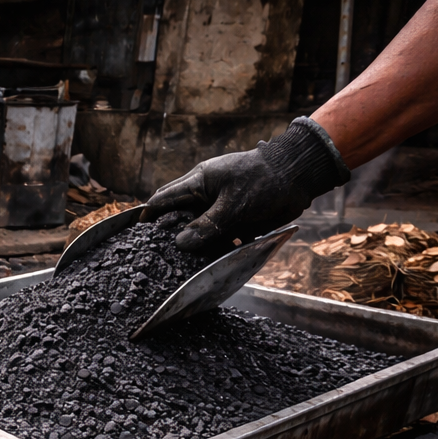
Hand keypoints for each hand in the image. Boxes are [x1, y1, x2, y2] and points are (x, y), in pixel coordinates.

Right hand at [147, 117, 349, 251]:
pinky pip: (218, 235)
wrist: (299, 176)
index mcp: (199, 182)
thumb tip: (181, 243)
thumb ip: (207, 225)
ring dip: (193, 243)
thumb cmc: (265, 181)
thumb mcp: (233, 205)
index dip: (150, 214)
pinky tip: (211, 260)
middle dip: (168, 232)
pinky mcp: (235, 217)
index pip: (164, 198)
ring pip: (198, 227)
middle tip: (156, 251)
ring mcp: (220, 206)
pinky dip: (215, 247)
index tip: (138, 231)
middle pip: (178, 214)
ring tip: (181, 263)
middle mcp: (206, 193)